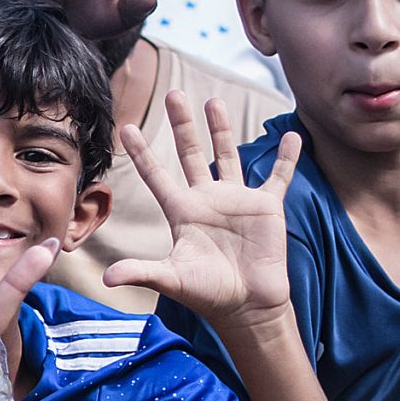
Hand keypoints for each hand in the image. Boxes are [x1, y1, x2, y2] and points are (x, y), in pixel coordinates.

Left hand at [100, 93, 295, 326]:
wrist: (247, 305)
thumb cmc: (207, 292)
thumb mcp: (171, 279)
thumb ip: (140, 272)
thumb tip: (106, 279)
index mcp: (181, 211)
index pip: (156, 175)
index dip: (141, 153)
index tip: (125, 127)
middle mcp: (206, 199)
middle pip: (191, 154)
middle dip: (182, 125)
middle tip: (174, 95)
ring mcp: (236, 200)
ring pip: (228, 155)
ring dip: (221, 129)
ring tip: (213, 101)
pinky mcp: (267, 207)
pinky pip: (278, 176)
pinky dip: (286, 157)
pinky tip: (293, 135)